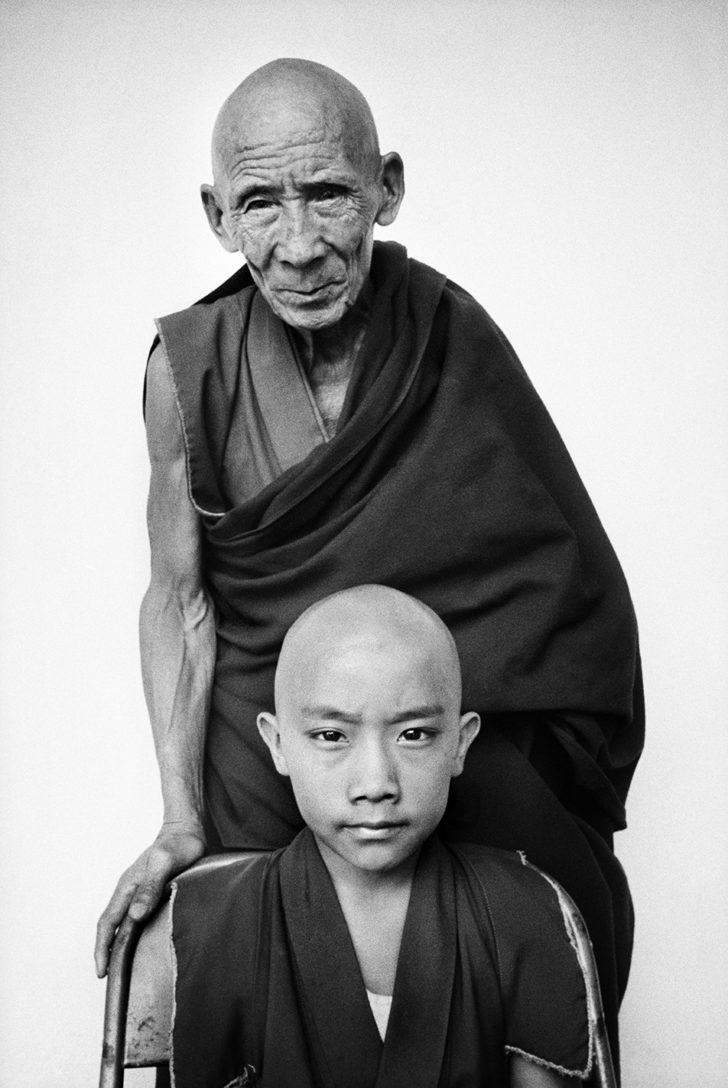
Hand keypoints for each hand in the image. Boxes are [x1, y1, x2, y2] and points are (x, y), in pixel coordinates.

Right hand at [94, 823, 205, 977]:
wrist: (188, 830)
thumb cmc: (178, 844)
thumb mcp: (165, 864)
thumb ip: (151, 887)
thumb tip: (135, 915)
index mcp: (128, 887)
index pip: (107, 924)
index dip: (102, 949)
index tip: (101, 972)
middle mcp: (131, 893)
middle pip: (112, 928)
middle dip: (108, 954)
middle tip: (114, 980)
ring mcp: (141, 893)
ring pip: (125, 925)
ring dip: (122, 946)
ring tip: (127, 969)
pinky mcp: (154, 894)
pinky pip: (139, 919)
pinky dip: (137, 936)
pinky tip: (147, 946)